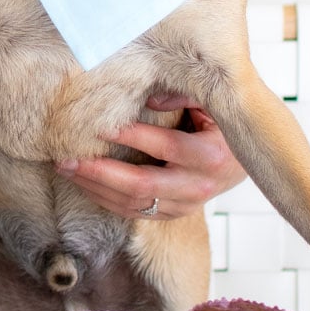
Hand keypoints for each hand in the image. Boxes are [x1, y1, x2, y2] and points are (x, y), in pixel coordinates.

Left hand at [57, 93, 245, 220]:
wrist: (243, 161)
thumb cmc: (222, 125)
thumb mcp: (212, 104)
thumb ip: (183, 96)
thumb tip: (148, 97)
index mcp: (210, 156)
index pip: (166, 146)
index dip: (133, 136)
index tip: (100, 125)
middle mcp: (197, 186)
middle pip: (142, 185)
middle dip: (100, 173)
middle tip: (68, 160)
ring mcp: (185, 205)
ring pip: (134, 204)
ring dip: (96, 188)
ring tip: (66, 170)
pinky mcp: (173, 214)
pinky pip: (135, 213)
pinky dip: (106, 200)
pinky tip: (85, 184)